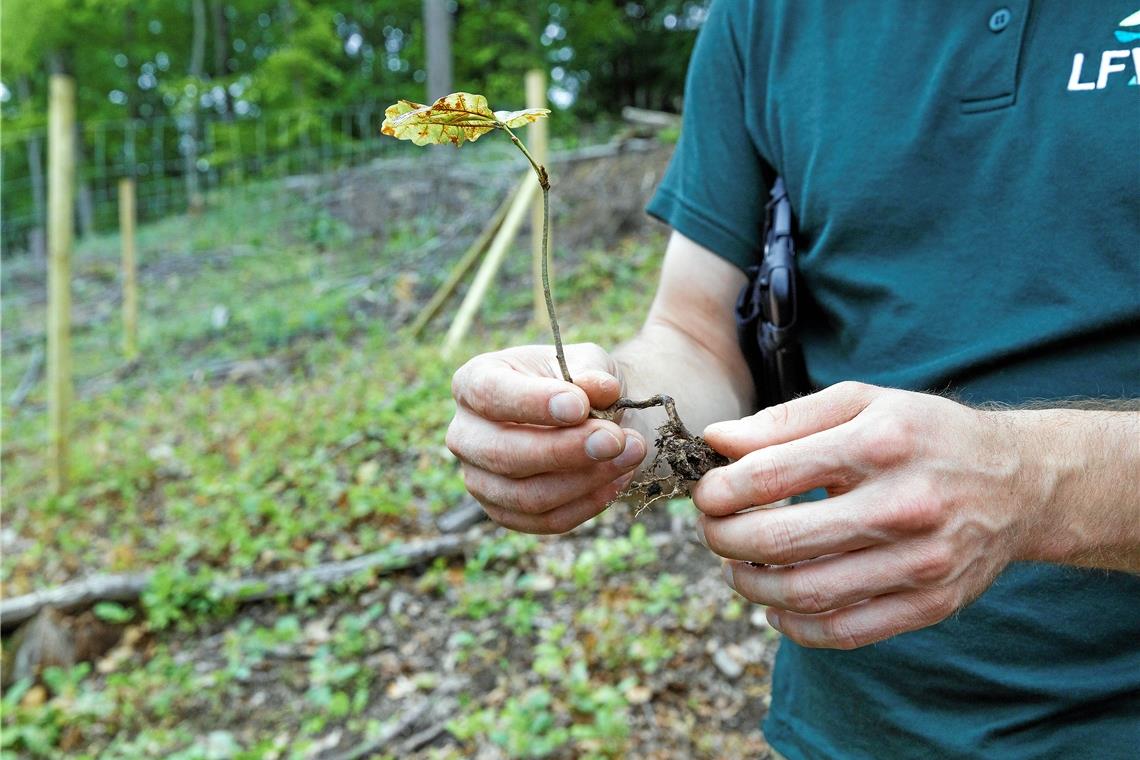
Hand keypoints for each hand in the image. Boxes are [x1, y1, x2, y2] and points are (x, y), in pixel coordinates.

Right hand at [447, 343, 646, 533]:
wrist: (590, 418)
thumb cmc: (578, 384)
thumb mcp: (587, 362)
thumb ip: (592, 371)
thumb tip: (600, 389)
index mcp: (472, 384)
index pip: (490, 395)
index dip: (532, 403)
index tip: (579, 406)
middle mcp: (465, 434)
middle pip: (503, 454)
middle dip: (563, 449)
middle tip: (615, 439)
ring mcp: (480, 479)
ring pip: (526, 496)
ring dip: (584, 479)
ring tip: (631, 453)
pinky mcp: (505, 513)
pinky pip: (546, 520)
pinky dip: (588, 503)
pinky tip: (620, 479)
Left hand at [691, 382, 1039, 648]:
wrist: (1018, 481)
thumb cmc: (922, 434)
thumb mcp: (861, 402)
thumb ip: (785, 420)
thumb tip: (716, 440)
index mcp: (879, 443)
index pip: (769, 476)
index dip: (719, 490)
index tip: (705, 494)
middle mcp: (903, 505)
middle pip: (779, 541)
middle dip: (724, 539)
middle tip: (713, 531)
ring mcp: (920, 561)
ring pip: (805, 593)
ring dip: (751, 586)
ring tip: (738, 566)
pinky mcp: (931, 604)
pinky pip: (844, 631)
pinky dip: (795, 627)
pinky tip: (776, 605)